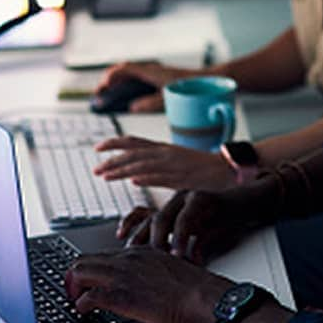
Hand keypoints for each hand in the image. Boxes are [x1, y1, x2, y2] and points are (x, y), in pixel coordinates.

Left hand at [65, 246, 233, 322]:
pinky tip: (84, 310)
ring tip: (75, 299)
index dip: (92, 269)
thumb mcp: (169, 267)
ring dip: (73, 287)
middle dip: (74, 276)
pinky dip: (81, 304)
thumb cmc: (194, 287)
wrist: (203, 296)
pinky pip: (89, 297)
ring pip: (80, 271)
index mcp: (139, 252)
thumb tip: (145, 282)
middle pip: (85, 259)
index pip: (103, 255)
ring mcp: (123, 276)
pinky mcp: (123, 296)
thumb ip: (152, 269)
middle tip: (74, 290)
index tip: (89, 280)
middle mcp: (127, 259)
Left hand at [93, 136, 234, 190]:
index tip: (97, 148)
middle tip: (95, 168)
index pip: (134, 142)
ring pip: (143, 165)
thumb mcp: (176, 162)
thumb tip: (135, 176)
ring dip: (122, 170)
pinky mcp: (183, 177)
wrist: (228, 167)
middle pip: (133, 154)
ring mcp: (174, 164)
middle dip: (112, 161)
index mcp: (163, 148)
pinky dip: (146, 178)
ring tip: (106, 176)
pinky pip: (162, 177)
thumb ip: (157, 166)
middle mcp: (165, 153)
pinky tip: (134, 181)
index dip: (114, 143)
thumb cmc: (202, 167)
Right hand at [94, 61, 194, 112]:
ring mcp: (152, 72)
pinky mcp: (156, 77)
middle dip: (108, 79)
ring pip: (127, 72)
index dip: (110, 77)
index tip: (102, 88)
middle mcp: (149, 69)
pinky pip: (134, 76)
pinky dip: (125, 83)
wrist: (205, 80)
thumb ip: (149, 103)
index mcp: (149, 71)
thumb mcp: (167, 98)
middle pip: (122, 69)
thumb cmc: (189, 87)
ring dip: (115, 80)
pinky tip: (124, 95)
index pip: (123, 69)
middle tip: (99, 93)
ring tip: (107, 94)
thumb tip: (132, 107)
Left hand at [117, 181, 277, 265]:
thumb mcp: (197, 233)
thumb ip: (181, 244)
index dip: (131, 228)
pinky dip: (193, 239)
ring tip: (167, 258)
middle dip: (148, 240)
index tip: (122, 242)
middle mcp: (178, 200)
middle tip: (143, 260)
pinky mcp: (210, 200)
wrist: (249, 203)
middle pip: (156, 218)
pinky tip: (192, 255)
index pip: (144, 215)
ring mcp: (194, 198)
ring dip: (170, 241)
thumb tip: (164, 265)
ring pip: (174, 218)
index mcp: (172, 207)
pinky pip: (197, 221)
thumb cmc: (221, 220)